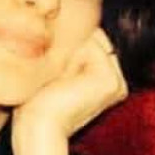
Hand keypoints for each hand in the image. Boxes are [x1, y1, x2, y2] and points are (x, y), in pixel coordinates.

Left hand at [11, 29, 126, 154]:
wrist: (38, 128)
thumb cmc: (38, 105)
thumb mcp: (56, 72)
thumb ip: (69, 51)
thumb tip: (70, 25)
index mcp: (108, 82)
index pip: (91, 40)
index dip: (69, 47)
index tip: (55, 75)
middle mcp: (117, 82)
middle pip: (94, 36)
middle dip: (70, 48)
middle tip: (56, 80)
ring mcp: (116, 81)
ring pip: (92, 38)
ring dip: (69, 52)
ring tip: (59, 81)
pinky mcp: (110, 80)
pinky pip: (90, 45)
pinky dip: (70, 57)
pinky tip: (64, 82)